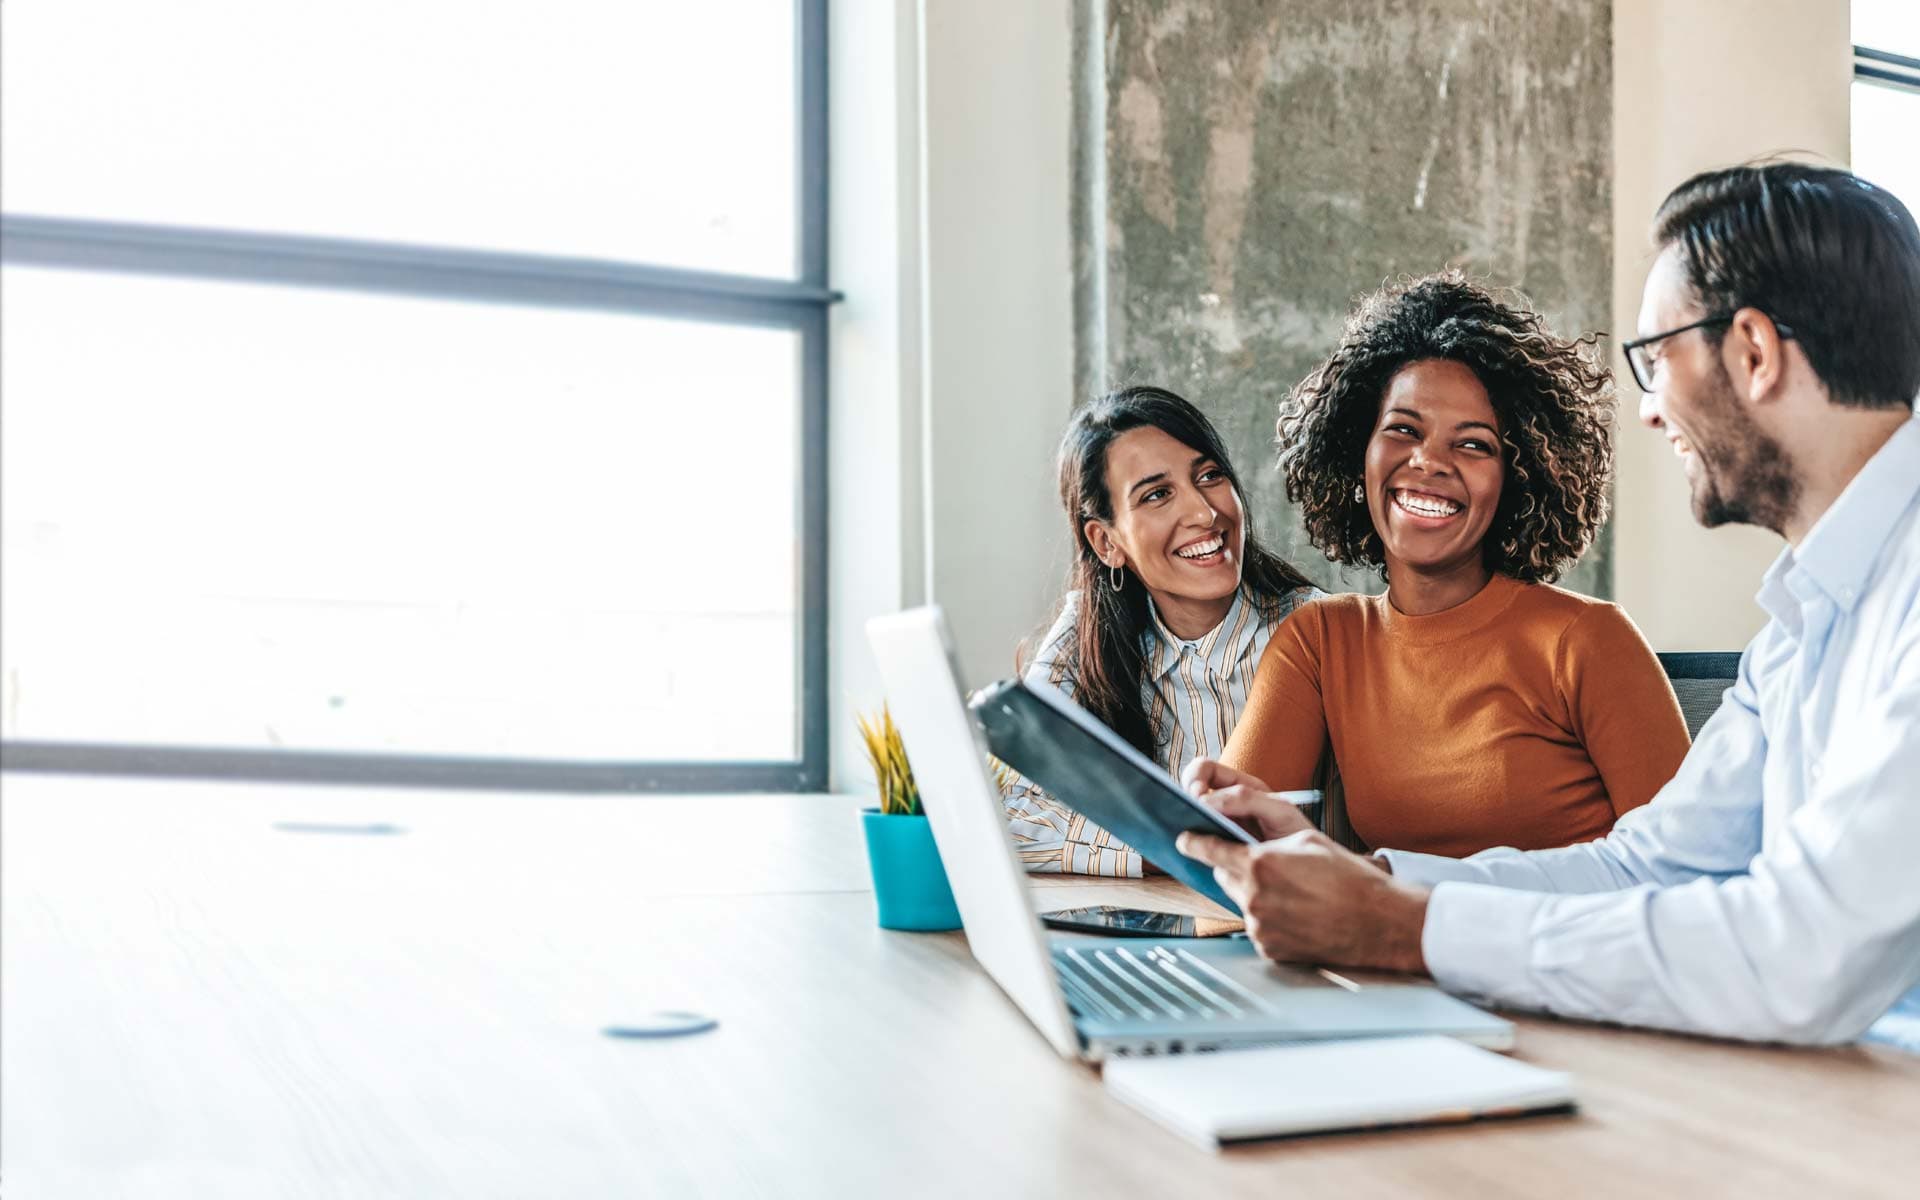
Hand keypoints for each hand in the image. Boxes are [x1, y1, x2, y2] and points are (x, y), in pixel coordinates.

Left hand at [1173, 828, 1430, 974]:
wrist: (1379, 922)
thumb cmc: (1348, 878)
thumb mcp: (1305, 840)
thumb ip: (1264, 840)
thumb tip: (1238, 843)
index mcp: (1259, 864)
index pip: (1208, 849)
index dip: (1194, 842)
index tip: (1183, 839)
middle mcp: (1253, 898)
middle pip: (1224, 877)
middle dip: (1236, 869)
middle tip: (1265, 866)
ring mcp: (1259, 927)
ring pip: (1242, 903)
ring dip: (1255, 895)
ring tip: (1293, 893)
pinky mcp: (1269, 949)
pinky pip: (1258, 927)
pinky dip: (1269, 918)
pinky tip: (1297, 914)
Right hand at [1180, 757, 1313, 840]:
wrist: (1310, 872)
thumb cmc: (1299, 836)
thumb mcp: (1279, 810)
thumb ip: (1247, 798)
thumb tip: (1207, 801)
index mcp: (1240, 788)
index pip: (1206, 770)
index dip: (1195, 777)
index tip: (1195, 795)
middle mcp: (1227, 806)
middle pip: (1191, 792)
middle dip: (1183, 798)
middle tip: (1187, 812)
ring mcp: (1221, 829)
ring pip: (1191, 820)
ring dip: (1184, 822)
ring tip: (1184, 830)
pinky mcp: (1219, 852)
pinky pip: (1197, 845)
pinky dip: (1191, 845)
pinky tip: (1192, 850)